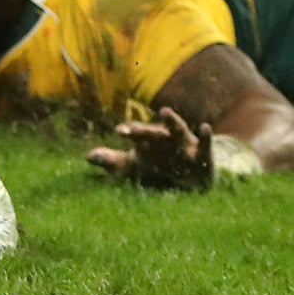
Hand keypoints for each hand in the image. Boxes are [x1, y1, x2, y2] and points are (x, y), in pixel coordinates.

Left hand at [86, 107, 212, 189]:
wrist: (192, 182)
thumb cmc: (159, 168)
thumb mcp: (135, 167)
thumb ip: (113, 162)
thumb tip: (87, 157)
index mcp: (149, 141)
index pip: (136, 135)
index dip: (128, 132)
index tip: (118, 131)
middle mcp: (166, 139)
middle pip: (153, 133)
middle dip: (143, 131)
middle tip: (131, 130)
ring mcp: (184, 145)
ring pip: (178, 132)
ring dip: (172, 122)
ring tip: (164, 111)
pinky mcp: (203, 155)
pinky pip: (205, 145)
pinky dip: (206, 137)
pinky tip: (206, 127)